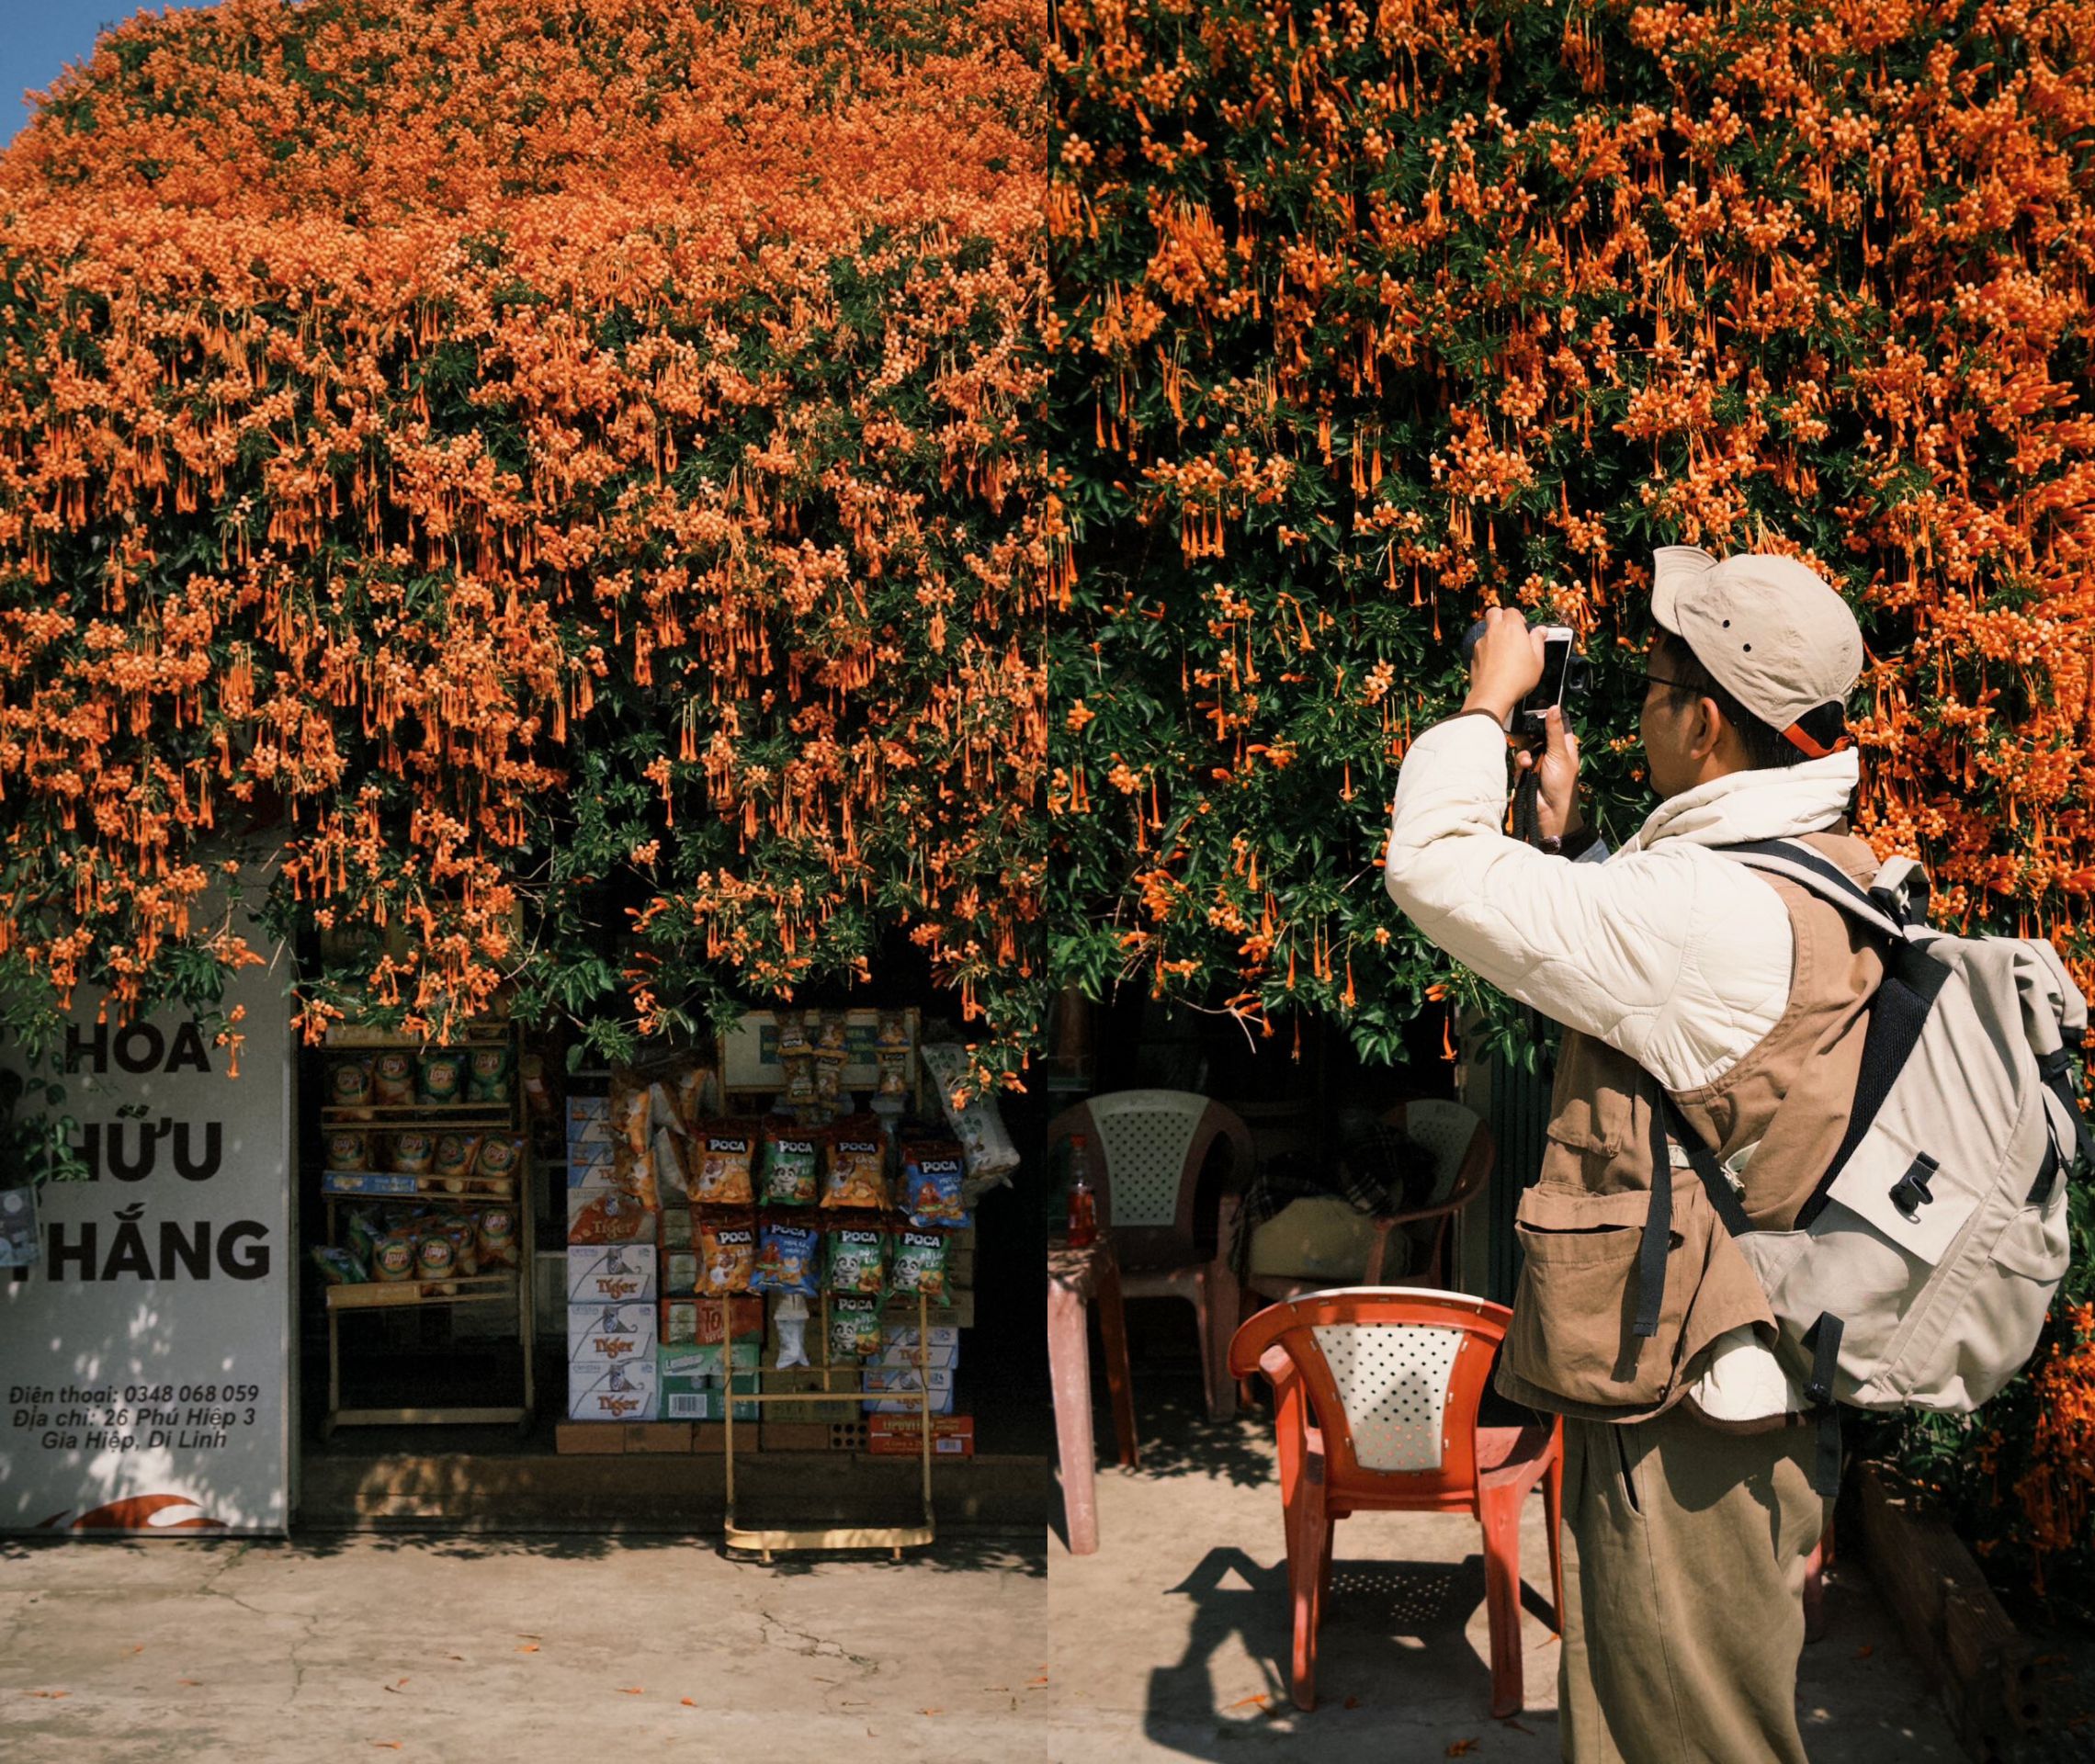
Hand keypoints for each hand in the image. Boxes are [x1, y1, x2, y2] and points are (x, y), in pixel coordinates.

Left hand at [1460, 607, 1546, 726]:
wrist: (1493, 694)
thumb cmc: (1518, 678)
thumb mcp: (1538, 660)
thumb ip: (1538, 641)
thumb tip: (1541, 631)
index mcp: (1512, 628)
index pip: (1512, 611)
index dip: (1518, 617)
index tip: (1524, 628)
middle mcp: (1494, 631)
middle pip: (1494, 612)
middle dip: (1501, 617)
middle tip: (1511, 630)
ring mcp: (1481, 643)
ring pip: (1487, 630)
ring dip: (1494, 635)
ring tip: (1505, 651)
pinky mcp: (1474, 655)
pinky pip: (1481, 646)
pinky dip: (1488, 650)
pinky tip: (1496, 663)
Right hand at [1515, 705, 1582, 841]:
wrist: (1549, 813)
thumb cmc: (1562, 786)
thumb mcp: (1560, 754)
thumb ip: (1554, 731)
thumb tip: (1554, 707)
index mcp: (1564, 744)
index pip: (1556, 722)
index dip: (1548, 714)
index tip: (1537, 706)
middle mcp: (1551, 750)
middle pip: (1536, 732)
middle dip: (1530, 735)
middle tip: (1526, 735)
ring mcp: (1538, 760)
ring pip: (1525, 745)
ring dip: (1525, 752)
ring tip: (1528, 762)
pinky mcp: (1526, 770)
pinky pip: (1519, 759)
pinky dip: (1520, 763)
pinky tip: (1524, 770)